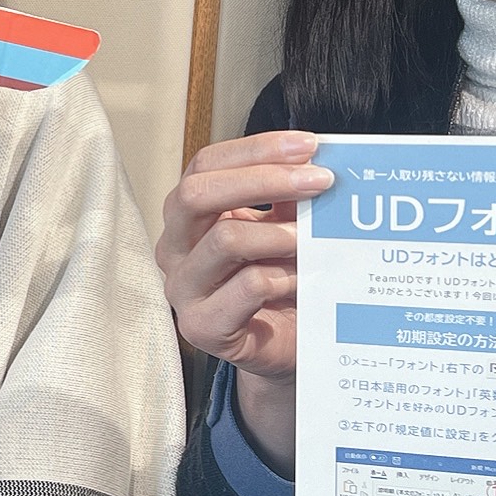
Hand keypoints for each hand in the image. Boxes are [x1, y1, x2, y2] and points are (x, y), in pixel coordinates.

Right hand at [155, 131, 330, 475]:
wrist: (284, 350)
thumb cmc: (281, 283)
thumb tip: (319, 159)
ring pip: (224, 240)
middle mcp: (175, 247)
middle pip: (197, 194)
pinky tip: (306, 278)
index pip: (206, 165)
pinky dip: (283, 276)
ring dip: (279, 233)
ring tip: (313, 238)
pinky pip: (246, 288)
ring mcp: (183, 289)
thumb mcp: (285, 229)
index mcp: (189, 216)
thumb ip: (291, 198)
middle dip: (262, 180)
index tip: (308, 145)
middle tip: (319, 181)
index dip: (256, 149)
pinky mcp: (202, 327)